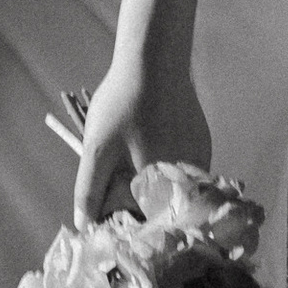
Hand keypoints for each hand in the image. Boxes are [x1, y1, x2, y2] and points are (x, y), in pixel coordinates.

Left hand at [72, 44, 209, 224]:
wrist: (155, 61)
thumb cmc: (123, 104)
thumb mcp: (97, 148)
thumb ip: (90, 190)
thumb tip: (84, 226)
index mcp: (164, 190)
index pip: (146, 223)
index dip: (125, 218)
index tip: (109, 208)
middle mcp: (190, 183)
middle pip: (160, 206)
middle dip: (138, 200)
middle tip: (119, 174)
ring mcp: (201, 163)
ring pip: (172, 187)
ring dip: (154, 182)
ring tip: (134, 151)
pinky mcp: (204, 145)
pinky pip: (184, 168)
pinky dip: (168, 163)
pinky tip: (152, 138)